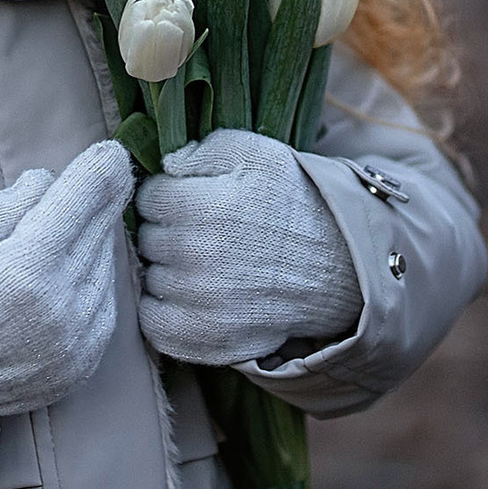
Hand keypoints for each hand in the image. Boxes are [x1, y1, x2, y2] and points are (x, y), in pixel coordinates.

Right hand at [0, 140, 132, 423]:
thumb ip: (14, 198)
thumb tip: (54, 180)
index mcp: (28, 268)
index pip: (84, 198)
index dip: (101, 167)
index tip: (112, 151)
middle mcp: (61, 306)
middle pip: (102, 229)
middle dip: (100, 200)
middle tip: (101, 177)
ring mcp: (77, 340)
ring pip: (107, 266)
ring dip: (92, 245)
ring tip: (60, 240)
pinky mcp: (84, 363)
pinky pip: (105, 305)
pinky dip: (92, 284)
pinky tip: (67, 276)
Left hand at [134, 128, 362, 367]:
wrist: (341, 268)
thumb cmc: (296, 204)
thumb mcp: (259, 155)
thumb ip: (204, 149)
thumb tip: (166, 165)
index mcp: (206, 207)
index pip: (149, 197)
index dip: (170, 195)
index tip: (193, 200)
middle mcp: (198, 257)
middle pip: (147, 238)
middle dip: (168, 231)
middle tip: (203, 232)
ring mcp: (201, 303)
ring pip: (150, 279)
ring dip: (168, 269)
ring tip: (205, 263)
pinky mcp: (206, 339)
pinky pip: (155, 324)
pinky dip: (164, 311)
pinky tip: (190, 296)